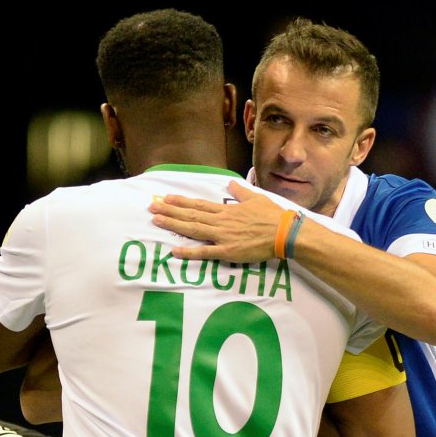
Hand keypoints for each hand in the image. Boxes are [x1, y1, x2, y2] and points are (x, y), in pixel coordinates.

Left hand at [148, 182, 290, 262]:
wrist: (283, 232)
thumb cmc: (272, 216)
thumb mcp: (256, 198)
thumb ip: (241, 192)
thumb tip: (232, 184)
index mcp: (227, 209)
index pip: (199, 204)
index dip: (181, 201)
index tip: (166, 198)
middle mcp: (221, 221)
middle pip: (191, 214)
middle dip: (170, 211)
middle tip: (152, 207)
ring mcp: (223, 236)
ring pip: (193, 229)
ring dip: (174, 225)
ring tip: (157, 221)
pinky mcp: (227, 252)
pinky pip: (205, 252)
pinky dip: (189, 252)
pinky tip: (175, 251)